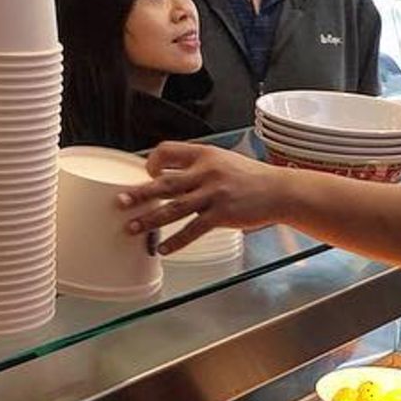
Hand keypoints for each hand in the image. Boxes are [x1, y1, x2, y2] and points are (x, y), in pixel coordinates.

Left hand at [117, 142, 296, 253]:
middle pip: (164, 182)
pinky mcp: (222, 214)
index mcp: (205, 154)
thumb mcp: (225, 161)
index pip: (168, 151)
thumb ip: (200, 166)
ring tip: (131, 228)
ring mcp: (213, 194)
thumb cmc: (253, 178)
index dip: (152, 162)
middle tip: (120, 201)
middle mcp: (206, 172)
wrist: (280, 191)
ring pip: (173, 208)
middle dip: (139, 193)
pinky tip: (164, 249)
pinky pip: (192, 230)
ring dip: (149, 219)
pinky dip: (176, 241)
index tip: (146, 174)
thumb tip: (174, 177)